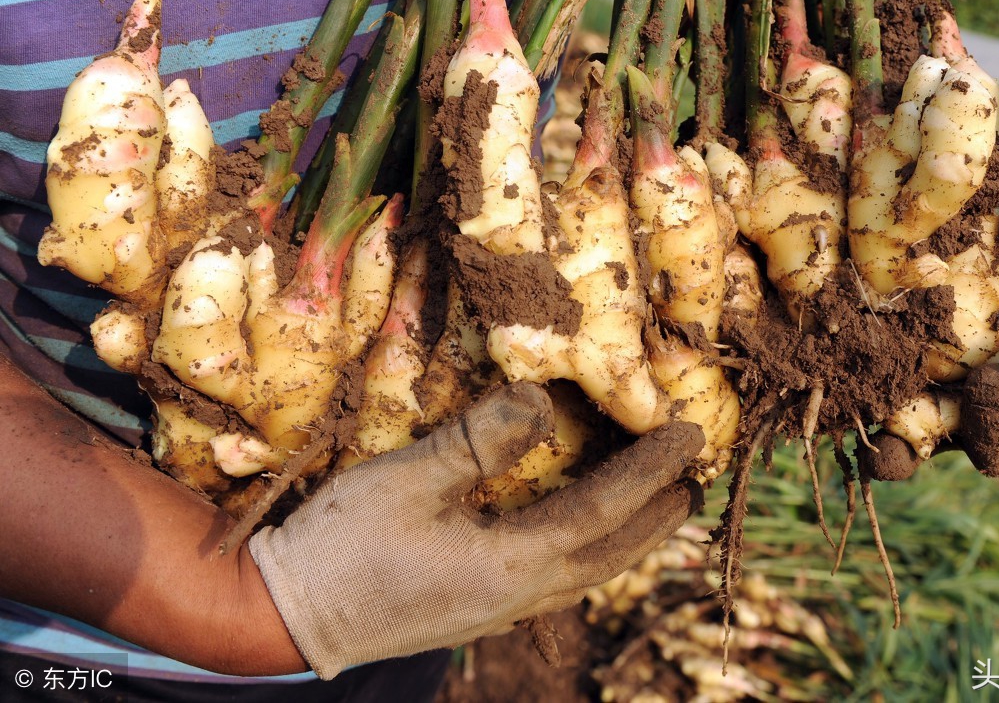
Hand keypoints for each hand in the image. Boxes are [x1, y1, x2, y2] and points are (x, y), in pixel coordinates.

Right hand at [248, 382, 704, 678]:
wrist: (286, 616)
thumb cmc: (341, 545)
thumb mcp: (408, 480)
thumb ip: (480, 441)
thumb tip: (544, 398)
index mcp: (511, 566)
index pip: (603, 513)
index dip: (650, 472)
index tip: (690, 437)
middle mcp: (518, 596)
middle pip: (611, 555)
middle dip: (659, 514)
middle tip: (696, 476)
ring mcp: (499, 608)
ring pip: (589, 572)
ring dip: (631, 536)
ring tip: (661, 504)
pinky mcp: (479, 606)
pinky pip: (559, 578)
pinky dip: (591, 549)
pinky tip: (585, 534)